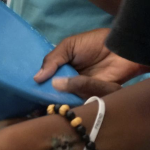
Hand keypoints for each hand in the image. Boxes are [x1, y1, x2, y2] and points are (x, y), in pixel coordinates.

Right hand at [35, 28, 149, 97]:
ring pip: (67, 101)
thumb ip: (52, 60)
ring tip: (50, 101)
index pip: (46, 83)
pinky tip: (69, 96)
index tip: (27, 96)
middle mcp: (69, 83)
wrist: (122, 49)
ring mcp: (81, 92)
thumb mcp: (69, 46)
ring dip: (61, 98)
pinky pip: (82, 102)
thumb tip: (36, 78)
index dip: (37, 89)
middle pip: (54, 95)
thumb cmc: (94, 43)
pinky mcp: (94, 98)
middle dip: (46, 99)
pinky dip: (77, 99)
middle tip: (36, 105)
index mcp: (61, 70)